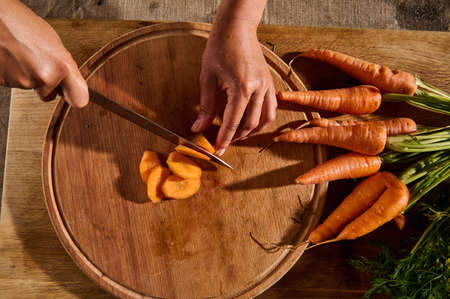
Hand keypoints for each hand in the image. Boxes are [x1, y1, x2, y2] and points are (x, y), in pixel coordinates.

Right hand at [0, 0, 87, 106]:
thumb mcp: (54, 43)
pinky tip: (13, 58)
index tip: (72, 94)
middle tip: (39, 63)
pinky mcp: (5, 82)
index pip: (79, 99)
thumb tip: (70, 80)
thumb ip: (64, 66)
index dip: (74, 97)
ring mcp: (24, 81)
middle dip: (47, 84)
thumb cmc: (21, 23)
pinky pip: (15, 83)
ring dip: (29, 76)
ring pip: (32, 87)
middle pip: (50, 95)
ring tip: (23, 54)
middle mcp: (45, 76)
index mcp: (62, 65)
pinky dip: (14, 74)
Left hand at [191, 18, 275, 155]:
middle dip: (236, 137)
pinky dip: (262, 120)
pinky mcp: (270, 82)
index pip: (232, 122)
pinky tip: (251, 122)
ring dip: (251, 131)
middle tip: (223, 142)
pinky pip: (271, 108)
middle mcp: (258, 89)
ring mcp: (267, 86)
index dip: (224, 139)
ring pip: (265, 120)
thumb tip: (198, 128)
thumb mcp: (207, 78)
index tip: (217, 150)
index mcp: (242, 88)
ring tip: (237, 135)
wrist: (236, 28)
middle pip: (250, 124)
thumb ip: (206, 107)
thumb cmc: (220, 48)